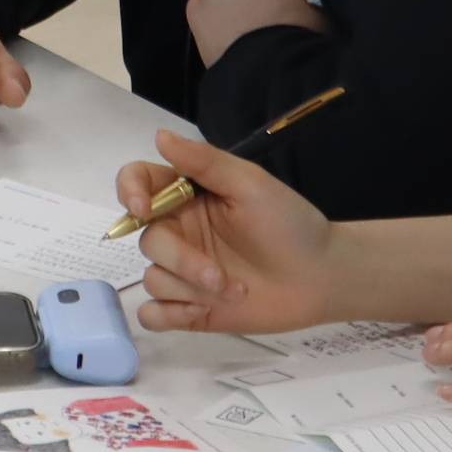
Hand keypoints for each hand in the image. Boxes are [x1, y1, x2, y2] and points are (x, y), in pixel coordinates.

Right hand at [126, 130, 344, 331]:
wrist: (321, 277)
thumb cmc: (290, 224)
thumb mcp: (251, 185)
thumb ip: (205, 162)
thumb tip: (160, 136)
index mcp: (190, 197)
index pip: (140, 183)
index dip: (130, 191)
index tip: (142, 208)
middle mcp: (182, 233)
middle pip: (148, 242)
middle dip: (182, 261)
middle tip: (219, 275)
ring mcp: (185, 273)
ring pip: (153, 279)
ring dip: (189, 289)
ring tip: (234, 292)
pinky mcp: (191, 308)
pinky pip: (153, 314)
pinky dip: (170, 315)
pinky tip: (201, 313)